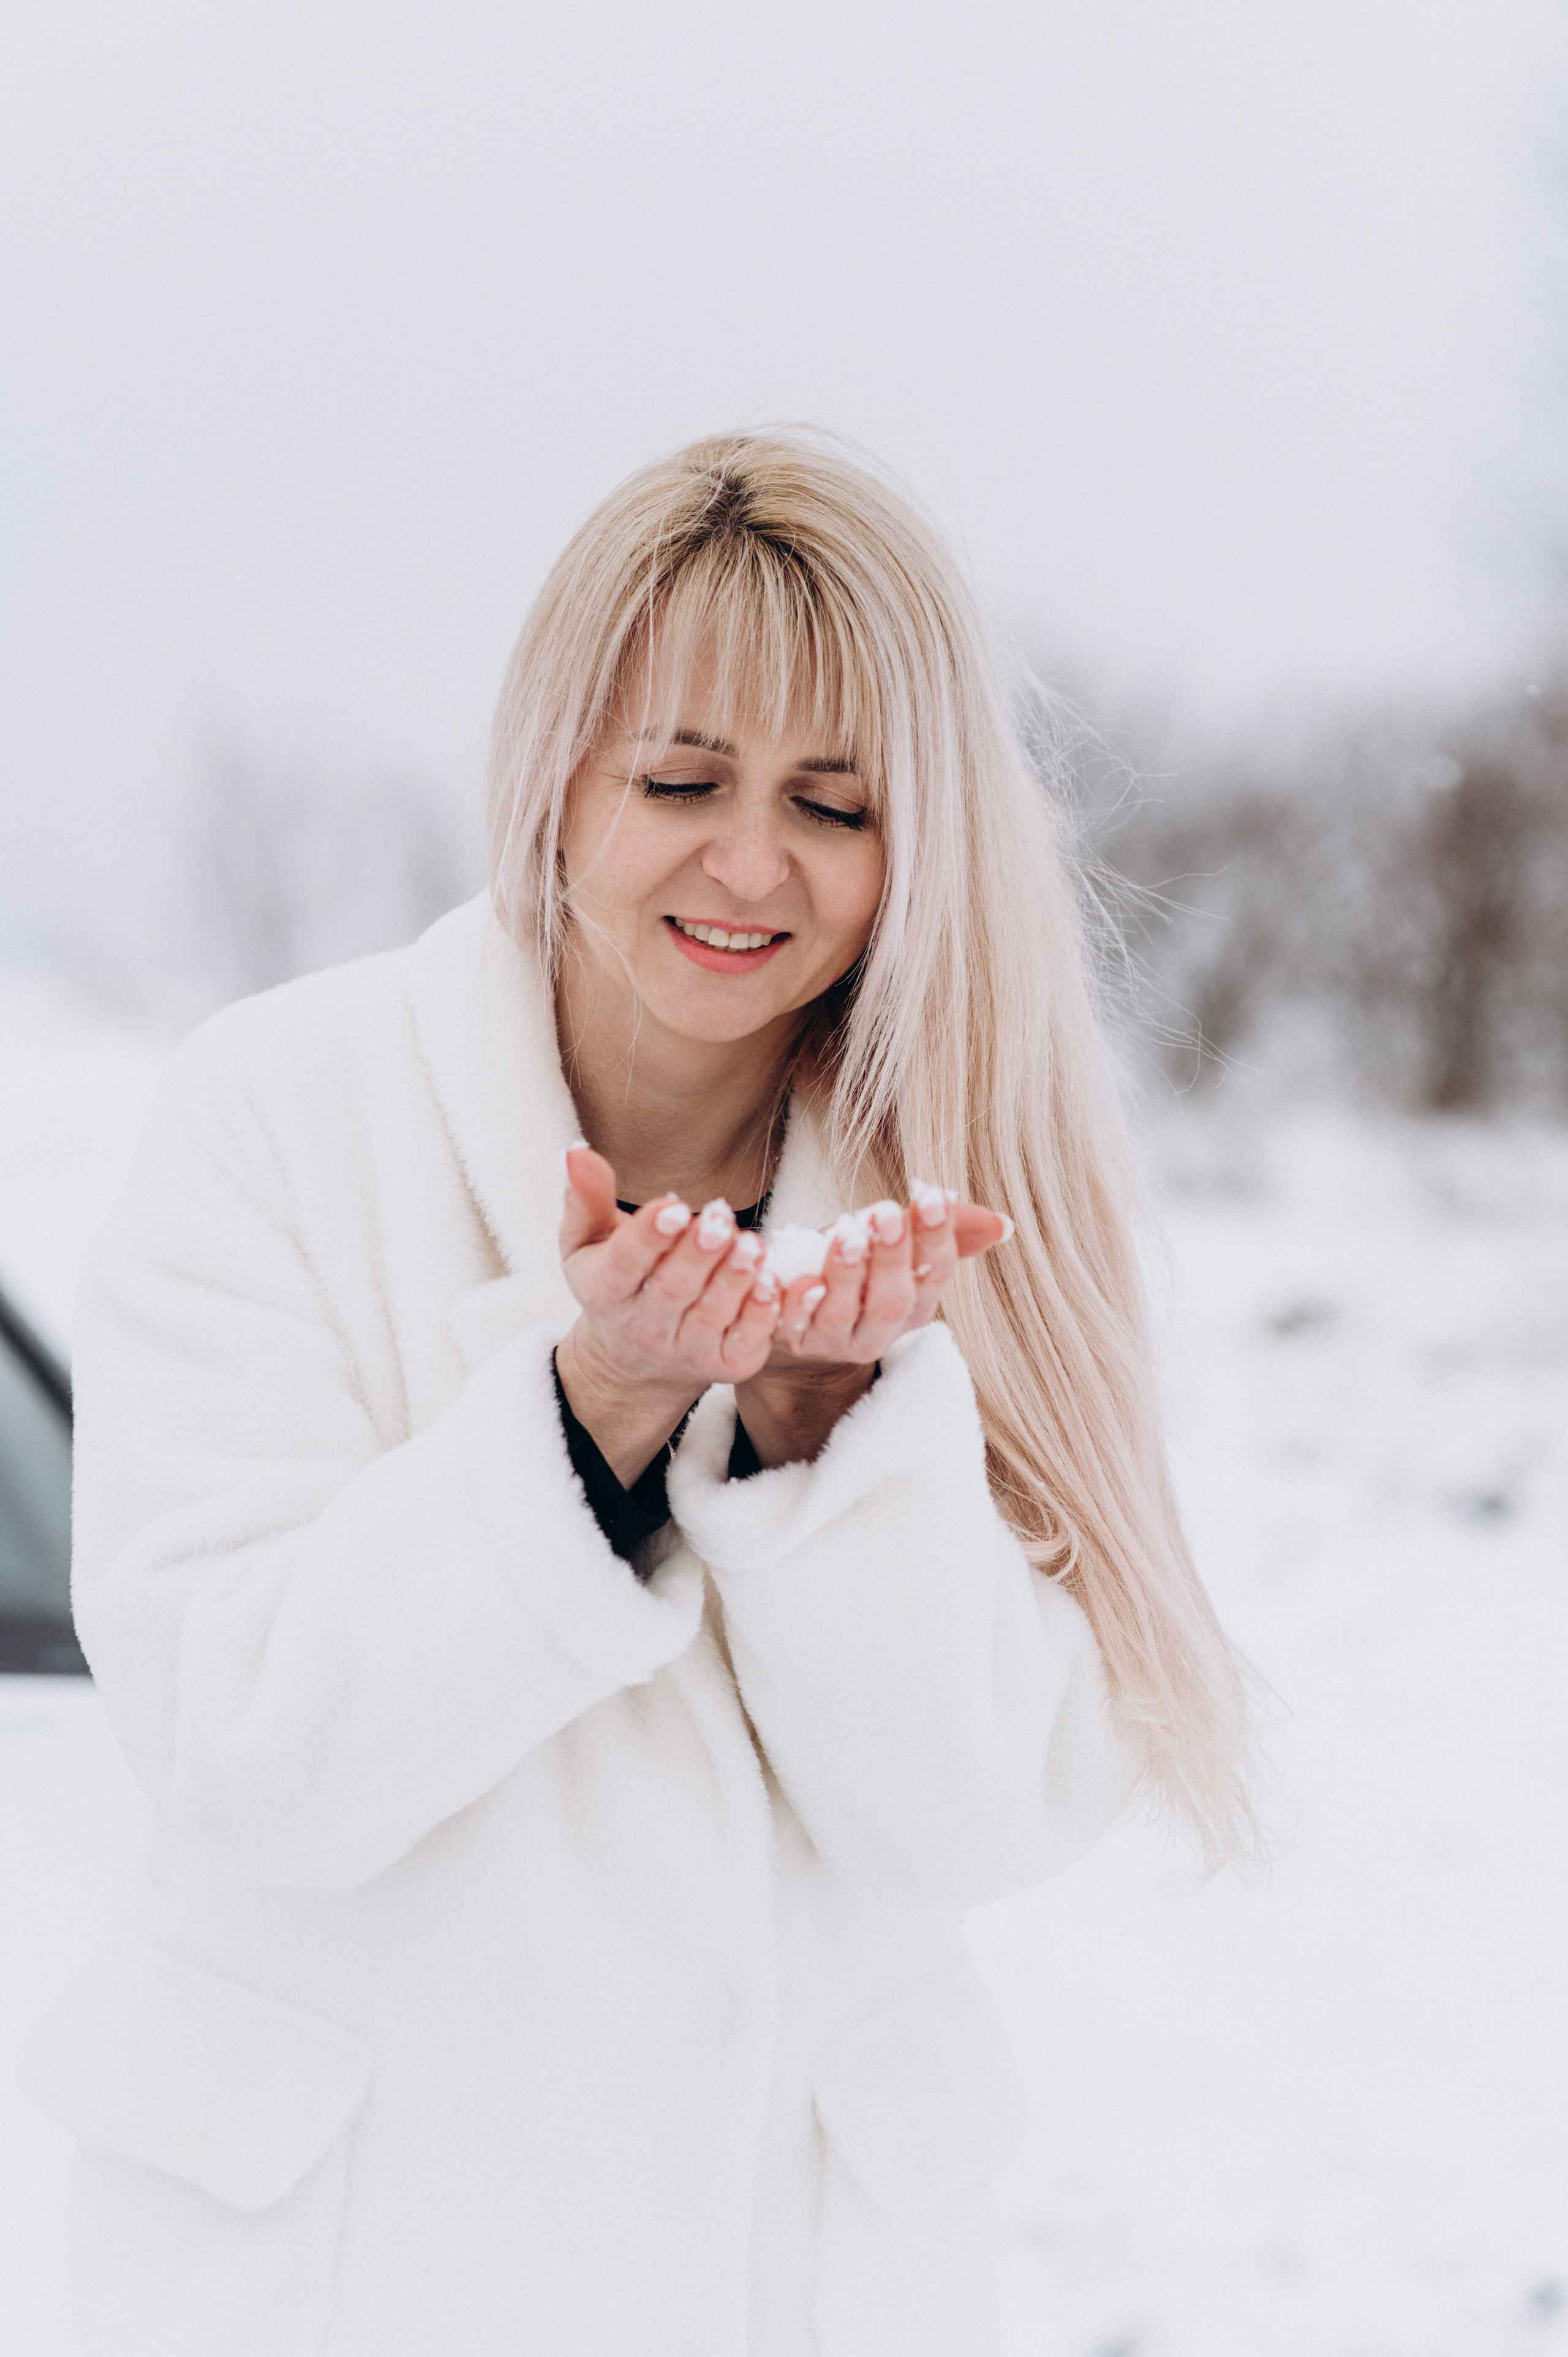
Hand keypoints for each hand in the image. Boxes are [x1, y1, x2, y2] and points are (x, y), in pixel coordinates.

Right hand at [554, 1145, 783, 1485]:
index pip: (625, 1263)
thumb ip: (585, 1199)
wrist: (633, 1362)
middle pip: (672, 1289)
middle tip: (719, 1218)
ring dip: (734, 1279)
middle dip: (697, 1254)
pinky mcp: (725, 1365)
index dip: (648, 1237)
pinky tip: (773, 1284)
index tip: (670, 1207)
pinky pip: (745, 1343)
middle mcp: (645, 1327)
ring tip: (752, 1244)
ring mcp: (686, 1349)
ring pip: (712, 1316)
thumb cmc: (615, 1283)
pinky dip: (762, 1317)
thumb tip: (575, 1153)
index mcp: (607, 1291)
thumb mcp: (586, 1242)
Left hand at [734, 1185, 1009, 1467]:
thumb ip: (941, 1231)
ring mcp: (834, 1340)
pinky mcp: (791, 1340)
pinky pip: (792, 1326)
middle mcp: (879, 1330)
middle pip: (892, 1301)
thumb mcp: (897, 1246)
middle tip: (886, 1213)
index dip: (935, 1237)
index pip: (934, 1273)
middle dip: (892, 1257)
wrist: (800, 1329)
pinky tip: (796, 1277)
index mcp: (915, 1304)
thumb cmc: (858, 1275)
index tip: (932, 1196)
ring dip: (847, 1275)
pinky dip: (795, 1304)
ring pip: (843, 1315)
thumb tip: (1002, 1225)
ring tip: (847, 1234)